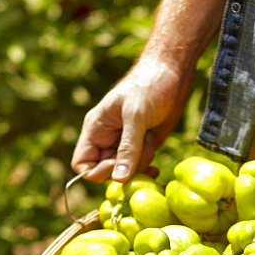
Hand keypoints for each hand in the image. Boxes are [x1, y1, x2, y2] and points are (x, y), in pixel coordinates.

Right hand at [71, 57, 189, 183]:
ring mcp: (125, 146)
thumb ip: (128, 148)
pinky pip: (139, 170)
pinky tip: (156, 167)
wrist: (172, 75)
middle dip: (124, 168)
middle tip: (141, 149)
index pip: (82, 163)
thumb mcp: (136, 116)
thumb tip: (119, 179)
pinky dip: (147, 171)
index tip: (116, 165)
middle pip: (106, 172)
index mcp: (96, 129)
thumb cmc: (148, 86)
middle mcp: (107, 141)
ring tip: (149, 139)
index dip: (96, 171)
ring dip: (140, 165)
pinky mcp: (142, 149)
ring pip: (125, 173)